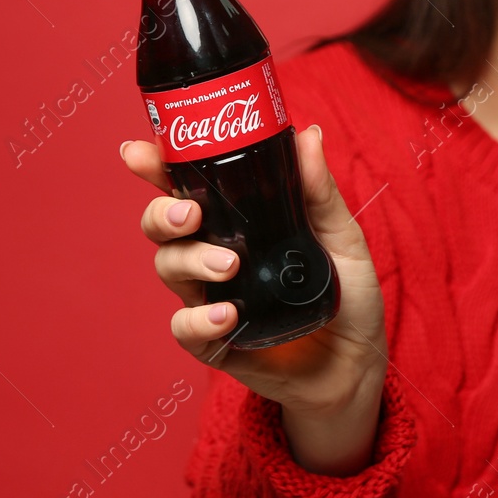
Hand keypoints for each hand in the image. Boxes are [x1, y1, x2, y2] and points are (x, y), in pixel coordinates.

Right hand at [121, 127, 388, 419]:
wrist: (359, 362)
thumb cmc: (348, 295)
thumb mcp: (342, 236)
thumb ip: (319, 192)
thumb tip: (308, 135)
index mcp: (239, 222)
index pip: (188, 187)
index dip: (156, 168)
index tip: (138, 152)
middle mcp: (216, 255)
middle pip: (162, 226)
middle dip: (163, 214)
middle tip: (191, 215)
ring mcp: (212, 298)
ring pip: (169, 269)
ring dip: (190, 261)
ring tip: (229, 266)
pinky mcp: (217, 342)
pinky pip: (186, 329)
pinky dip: (198, 320)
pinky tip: (226, 316)